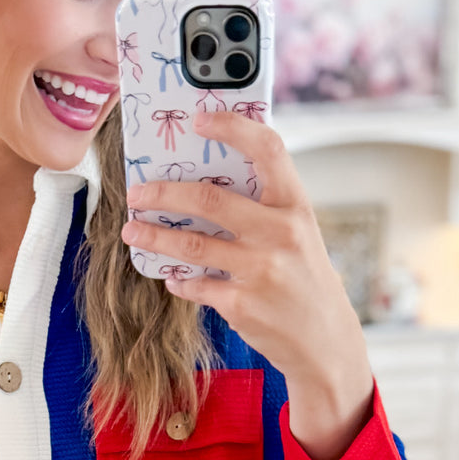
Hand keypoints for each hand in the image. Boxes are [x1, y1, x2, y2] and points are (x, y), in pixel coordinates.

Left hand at [123, 110, 374, 459]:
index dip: (233, 128)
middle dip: (164, 193)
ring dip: (154, 236)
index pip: (268, 149)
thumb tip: (207, 179)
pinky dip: (178, 279)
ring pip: (191, 244)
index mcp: (296, 206)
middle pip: (210, 199)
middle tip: (137, 193)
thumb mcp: (299, 234)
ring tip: (133, 231)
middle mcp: (281, 234)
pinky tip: (171, 275)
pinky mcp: (242, 305)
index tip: (200, 117)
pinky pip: (195, 284)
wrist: (325, 342)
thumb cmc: (306, 279)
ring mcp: (260, 271)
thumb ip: (264, 207)